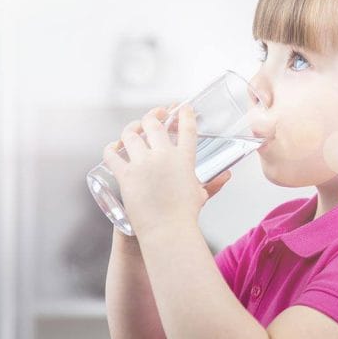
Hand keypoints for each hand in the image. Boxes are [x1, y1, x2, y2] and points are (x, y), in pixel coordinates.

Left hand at [102, 102, 231, 237]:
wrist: (168, 231)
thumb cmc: (185, 216)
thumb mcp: (200, 194)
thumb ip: (213, 183)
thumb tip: (227, 176)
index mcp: (184, 158)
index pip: (186, 127)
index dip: (184, 113)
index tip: (182, 107)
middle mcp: (163, 156)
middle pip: (153, 123)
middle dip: (153, 115)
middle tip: (154, 116)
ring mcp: (143, 164)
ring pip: (130, 134)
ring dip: (131, 128)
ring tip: (133, 129)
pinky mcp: (126, 175)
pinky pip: (112, 155)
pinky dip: (111, 149)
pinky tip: (112, 147)